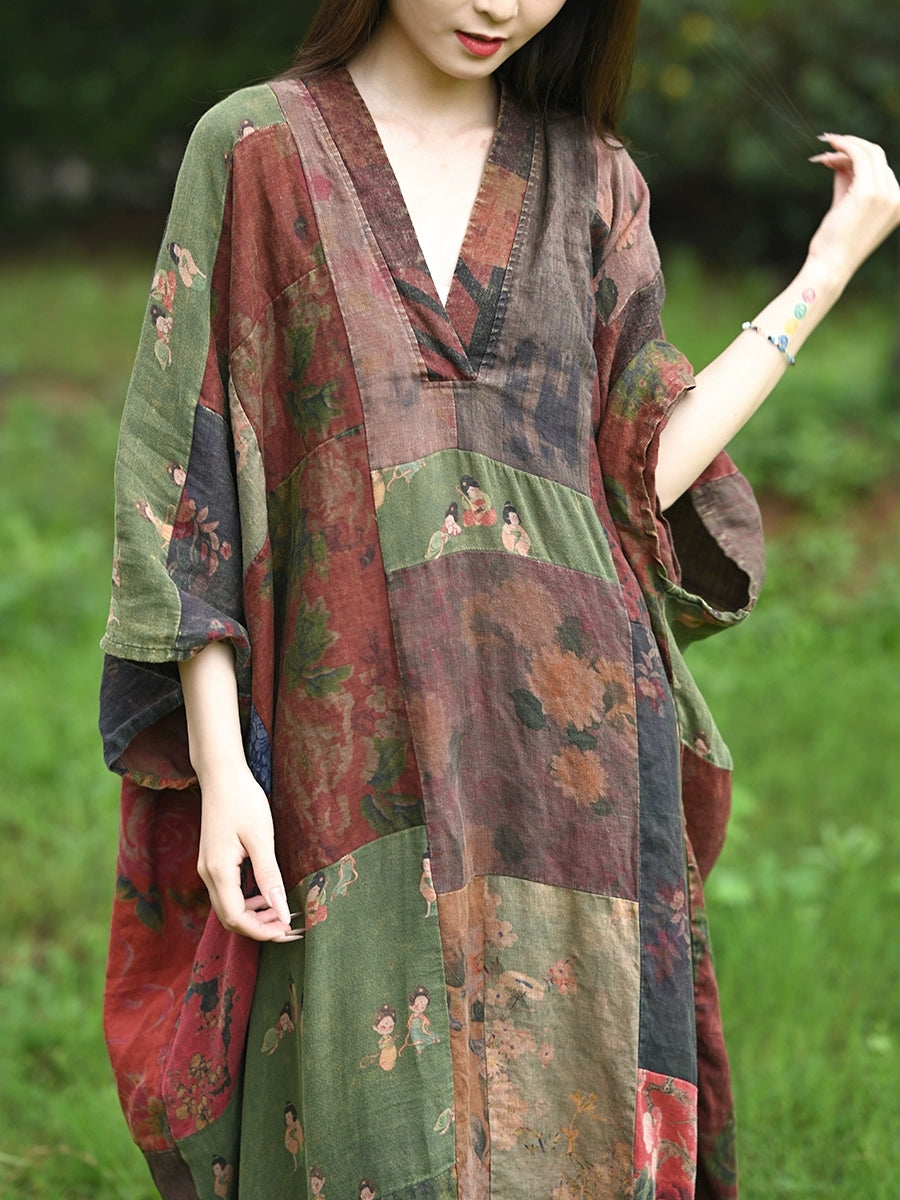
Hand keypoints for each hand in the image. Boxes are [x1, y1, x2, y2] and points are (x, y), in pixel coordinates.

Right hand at [196, 765, 298, 941]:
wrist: (221, 775)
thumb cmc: (243, 800)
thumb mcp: (261, 838)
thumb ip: (269, 876)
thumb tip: (282, 910)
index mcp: (218, 871)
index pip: (237, 918)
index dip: (262, 931)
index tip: (288, 931)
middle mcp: (207, 874)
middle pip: (230, 918)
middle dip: (259, 928)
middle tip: (289, 928)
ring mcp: (207, 869)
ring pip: (227, 907)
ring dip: (253, 916)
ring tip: (281, 914)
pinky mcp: (212, 862)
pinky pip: (227, 893)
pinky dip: (246, 902)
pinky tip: (265, 896)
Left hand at [807, 134, 899, 284]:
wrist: (830, 267)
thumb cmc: (834, 243)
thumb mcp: (846, 207)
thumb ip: (848, 182)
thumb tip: (839, 158)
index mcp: (897, 204)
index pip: (881, 169)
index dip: (857, 159)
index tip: (834, 158)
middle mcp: (897, 198)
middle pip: (878, 157)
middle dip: (852, 148)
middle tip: (828, 148)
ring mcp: (886, 194)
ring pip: (870, 152)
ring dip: (846, 145)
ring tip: (825, 149)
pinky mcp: (869, 192)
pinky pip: (859, 156)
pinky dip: (845, 146)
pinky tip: (829, 147)